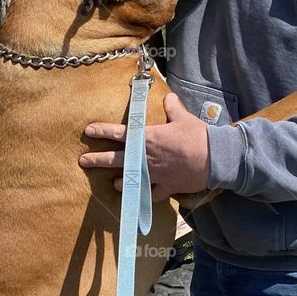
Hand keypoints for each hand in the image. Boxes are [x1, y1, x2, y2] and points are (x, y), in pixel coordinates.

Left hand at [79, 93, 210, 201]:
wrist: (213, 159)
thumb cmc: (197, 136)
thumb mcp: (184, 118)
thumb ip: (173, 108)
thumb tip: (169, 97)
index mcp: (148, 138)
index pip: (120, 133)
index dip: (102, 131)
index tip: (88, 131)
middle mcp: (146, 157)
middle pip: (116, 159)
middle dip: (97, 160)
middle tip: (83, 161)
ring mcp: (154, 174)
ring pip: (130, 180)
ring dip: (120, 181)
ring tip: (114, 183)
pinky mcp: (165, 187)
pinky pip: (151, 195)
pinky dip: (145, 197)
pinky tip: (140, 198)